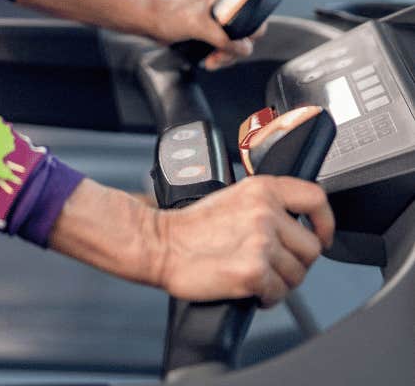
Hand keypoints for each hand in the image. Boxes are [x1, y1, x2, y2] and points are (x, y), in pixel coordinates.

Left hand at [147, 0, 266, 69]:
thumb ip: (224, 39)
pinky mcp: (214, 22)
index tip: (233, 46)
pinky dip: (221, 53)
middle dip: (234, 49)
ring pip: (237, 39)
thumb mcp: (200, 27)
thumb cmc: (170, 16)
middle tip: (218, 57)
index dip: (249, 34)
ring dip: (227, 55)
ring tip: (212, 61)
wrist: (151, 21)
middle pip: (247, 30)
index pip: (254, 13)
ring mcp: (221, 10)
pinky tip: (210, 59)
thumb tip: (245, 49)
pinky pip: (227, 41)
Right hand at [155, 174, 334, 306]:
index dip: (325, 222)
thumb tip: (298, 224)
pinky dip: (266, 297)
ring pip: (298, 275)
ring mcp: (261, 242)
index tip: (321, 235)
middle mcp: (265, 212)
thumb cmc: (192, 225)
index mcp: (262, 189)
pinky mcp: (253, 272)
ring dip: (280, 281)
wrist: (161, 244)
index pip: (316, 198)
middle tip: (271, 263)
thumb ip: (267, 204)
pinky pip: (279, 294)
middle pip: (312, 248)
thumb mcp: (234, 196)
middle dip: (295, 261)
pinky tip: (248, 287)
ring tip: (255, 273)